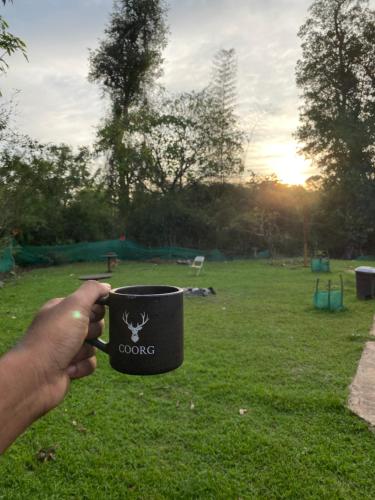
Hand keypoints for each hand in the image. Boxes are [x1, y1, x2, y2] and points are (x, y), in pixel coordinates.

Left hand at [18, 280, 109, 411]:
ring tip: (71, 354)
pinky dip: (83, 366)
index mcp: (62, 309)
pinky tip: (69, 368)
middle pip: (96, 325)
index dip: (97, 309)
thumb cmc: (55, 336)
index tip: (94, 314)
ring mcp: (66, 347)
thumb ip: (92, 291)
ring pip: (94, 346)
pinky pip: (90, 363)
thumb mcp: (74, 305)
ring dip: (86, 351)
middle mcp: (64, 327)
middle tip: (82, 334)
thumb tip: (107, 286)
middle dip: (93, 331)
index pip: (91, 303)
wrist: (36, 376)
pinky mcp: (70, 366)